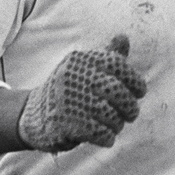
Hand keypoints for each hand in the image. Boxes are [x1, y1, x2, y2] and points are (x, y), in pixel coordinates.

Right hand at [18, 35, 145, 151]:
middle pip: (117, 91)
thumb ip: (107, 56)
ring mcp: (68, 99)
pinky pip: (100, 132)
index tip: (140, 92)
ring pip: (111, 114)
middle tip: (131, 114)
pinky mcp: (66, 123)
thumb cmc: (70, 90)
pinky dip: (108, 137)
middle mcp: (73, 76)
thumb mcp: (85, 69)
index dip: (134, 80)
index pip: (117, 65)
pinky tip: (106, 137)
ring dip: (118, 124)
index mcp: (81, 60)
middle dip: (130, 106)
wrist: (33, 115)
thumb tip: (124, 38)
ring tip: (115, 124)